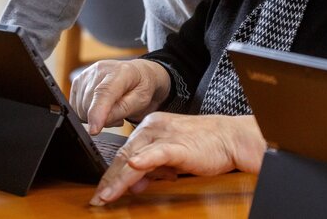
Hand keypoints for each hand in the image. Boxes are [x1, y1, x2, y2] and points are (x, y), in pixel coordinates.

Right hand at [70, 60, 170, 134]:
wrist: (137, 74)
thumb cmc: (140, 87)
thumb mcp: (141, 100)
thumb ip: (122, 110)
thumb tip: (102, 122)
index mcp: (121, 71)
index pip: (104, 92)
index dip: (97, 113)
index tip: (94, 130)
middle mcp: (100, 69)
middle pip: (90, 104)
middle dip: (102, 118)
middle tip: (118, 116)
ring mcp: (86, 74)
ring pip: (81, 108)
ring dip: (94, 116)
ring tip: (111, 110)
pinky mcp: (77, 81)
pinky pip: (75, 107)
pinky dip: (86, 113)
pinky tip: (100, 107)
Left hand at [89, 113, 265, 205]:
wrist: (229, 138)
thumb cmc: (203, 145)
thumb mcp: (171, 157)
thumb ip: (152, 167)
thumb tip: (135, 183)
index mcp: (150, 127)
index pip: (124, 153)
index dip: (110, 175)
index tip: (101, 192)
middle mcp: (152, 127)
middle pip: (123, 156)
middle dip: (109, 181)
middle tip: (97, 200)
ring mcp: (164, 135)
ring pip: (134, 158)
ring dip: (118, 180)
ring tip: (107, 196)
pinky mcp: (177, 145)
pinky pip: (156, 154)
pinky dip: (143, 161)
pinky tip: (133, 168)